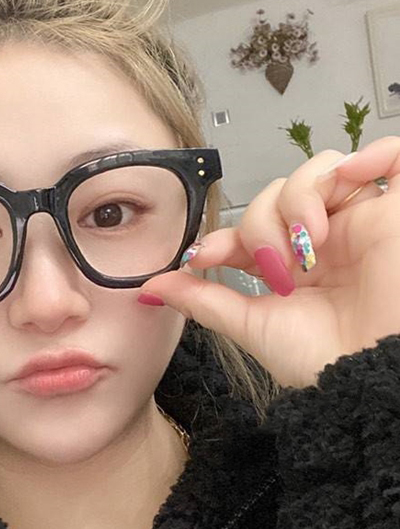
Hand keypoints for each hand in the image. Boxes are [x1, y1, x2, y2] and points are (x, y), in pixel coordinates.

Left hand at [138, 136, 399, 387]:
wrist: (368, 376)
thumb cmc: (323, 361)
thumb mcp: (252, 326)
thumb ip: (204, 300)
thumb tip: (152, 286)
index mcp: (300, 268)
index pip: (255, 226)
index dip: (228, 233)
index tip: (205, 257)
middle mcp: (331, 242)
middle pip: (282, 193)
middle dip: (262, 225)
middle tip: (275, 267)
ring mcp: (364, 223)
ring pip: (323, 170)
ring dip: (300, 197)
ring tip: (309, 241)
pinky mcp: (398, 213)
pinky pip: (393, 156)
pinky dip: (372, 153)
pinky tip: (350, 178)